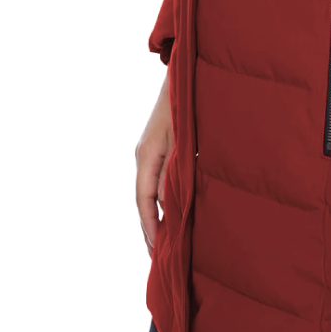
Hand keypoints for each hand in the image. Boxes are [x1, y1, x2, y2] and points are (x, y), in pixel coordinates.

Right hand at [136, 72, 173, 254]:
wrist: (184, 74)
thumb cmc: (186, 104)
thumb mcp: (183, 140)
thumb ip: (174, 171)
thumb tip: (166, 204)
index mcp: (146, 155)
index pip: (143, 201)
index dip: (150, 227)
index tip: (157, 252)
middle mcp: (143, 155)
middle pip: (143, 200)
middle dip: (151, 228)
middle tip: (160, 257)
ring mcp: (149, 151)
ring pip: (150, 190)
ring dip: (157, 215)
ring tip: (167, 241)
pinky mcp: (159, 146)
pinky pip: (157, 178)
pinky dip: (162, 198)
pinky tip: (173, 210)